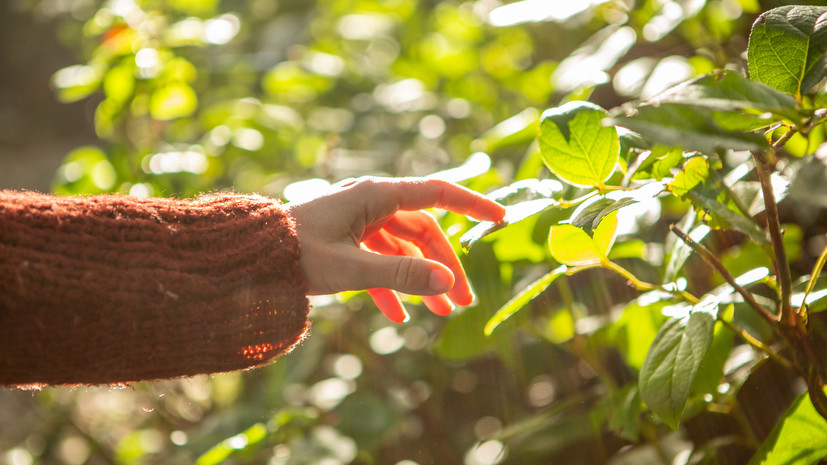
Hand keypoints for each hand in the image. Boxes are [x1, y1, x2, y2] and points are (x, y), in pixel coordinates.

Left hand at [286, 177, 505, 322]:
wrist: (246, 259)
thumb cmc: (292, 254)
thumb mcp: (350, 267)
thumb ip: (400, 274)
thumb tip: (447, 282)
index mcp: (375, 196)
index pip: (437, 193)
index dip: (472, 204)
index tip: (501, 217)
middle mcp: (371, 203)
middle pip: (423, 231)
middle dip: (444, 267)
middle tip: (463, 301)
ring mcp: (359, 223)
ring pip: (403, 249)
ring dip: (421, 280)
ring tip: (441, 314)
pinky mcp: (345, 241)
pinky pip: (378, 262)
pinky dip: (390, 287)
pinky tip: (399, 316)